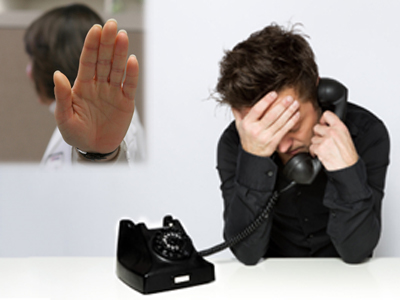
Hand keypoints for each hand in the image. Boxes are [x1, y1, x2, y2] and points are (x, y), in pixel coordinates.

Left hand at [53, 19, 138, 153]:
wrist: (95, 149)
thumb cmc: (77, 133)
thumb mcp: (64, 118)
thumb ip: (63, 96)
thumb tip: (57, 74)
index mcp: (83, 85)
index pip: (88, 61)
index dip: (91, 45)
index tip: (95, 29)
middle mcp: (99, 85)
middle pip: (104, 60)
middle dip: (107, 42)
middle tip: (112, 25)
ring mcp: (113, 92)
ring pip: (117, 69)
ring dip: (120, 53)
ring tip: (122, 36)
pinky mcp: (126, 102)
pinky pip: (130, 86)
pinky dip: (132, 74)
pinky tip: (132, 61)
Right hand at [232, 91, 299, 156]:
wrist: (252, 156)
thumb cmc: (247, 139)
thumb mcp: (239, 126)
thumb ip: (238, 112)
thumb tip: (234, 101)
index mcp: (247, 124)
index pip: (257, 109)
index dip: (266, 101)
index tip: (274, 93)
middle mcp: (256, 130)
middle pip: (271, 115)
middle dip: (282, 105)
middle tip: (289, 97)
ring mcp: (265, 136)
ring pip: (279, 122)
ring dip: (289, 111)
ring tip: (295, 103)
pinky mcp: (273, 142)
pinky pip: (284, 130)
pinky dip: (291, 121)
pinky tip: (296, 115)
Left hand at [310, 111, 357, 170]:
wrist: (347, 167)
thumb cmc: (348, 155)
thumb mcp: (346, 137)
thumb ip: (336, 129)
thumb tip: (326, 125)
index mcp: (340, 127)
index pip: (327, 114)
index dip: (323, 119)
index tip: (323, 124)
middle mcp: (332, 132)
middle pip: (316, 127)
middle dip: (318, 134)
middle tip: (323, 141)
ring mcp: (325, 140)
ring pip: (313, 138)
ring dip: (316, 144)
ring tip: (324, 149)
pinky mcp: (320, 148)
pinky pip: (311, 147)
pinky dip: (314, 152)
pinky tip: (321, 154)